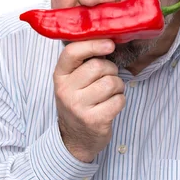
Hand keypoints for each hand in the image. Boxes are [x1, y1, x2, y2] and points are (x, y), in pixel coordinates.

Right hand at [53, 39, 125, 162]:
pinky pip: (119, 100)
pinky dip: (120, 101)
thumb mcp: (73, 82)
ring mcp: (79, 107)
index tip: (110, 44)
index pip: (72, 52)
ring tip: (109, 94)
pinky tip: (111, 106)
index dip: (93, 44)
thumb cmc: (80, 103)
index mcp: (59, 76)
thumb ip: (84, 62)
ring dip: (117, 86)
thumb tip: (108, 40)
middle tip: (108, 78)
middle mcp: (65, 91)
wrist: (75, 139)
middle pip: (98, 66)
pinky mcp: (94, 120)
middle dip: (111, 70)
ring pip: (111, 83)